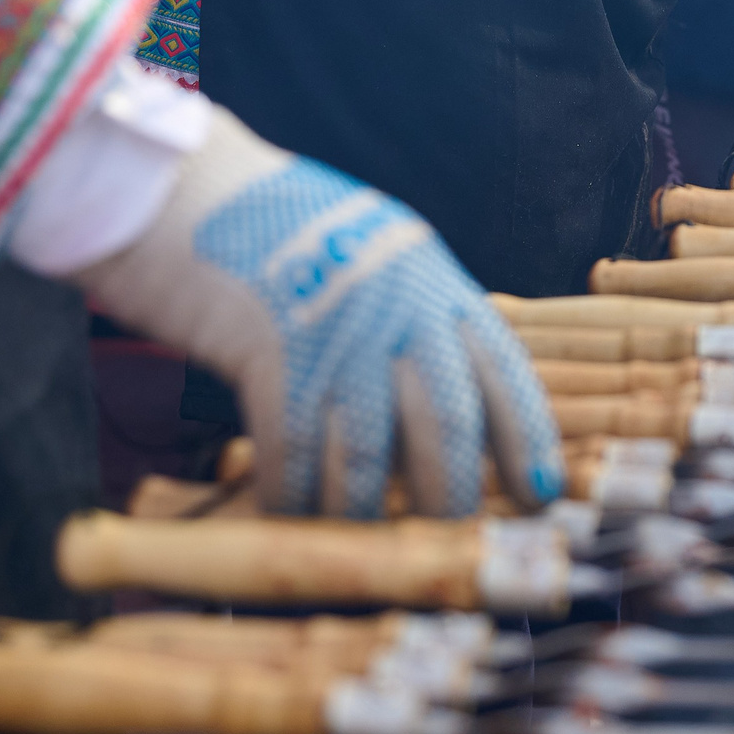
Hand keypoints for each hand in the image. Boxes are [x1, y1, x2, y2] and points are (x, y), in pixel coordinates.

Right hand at [74, 109, 562, 519]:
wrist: (189, 190)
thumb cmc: (286, 232)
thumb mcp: (380, 259)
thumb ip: (420, 323)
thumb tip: (453, 410)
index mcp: (436, 284)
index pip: (504, 373)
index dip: (529, 442)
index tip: (544, 498)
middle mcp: (400, 307)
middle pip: (447, 424)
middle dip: (450, 498)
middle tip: (445, 544)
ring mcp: (336, 330)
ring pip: (369, 452)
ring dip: (363, 513)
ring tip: (357, 544)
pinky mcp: (268, 354)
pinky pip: (294, 451)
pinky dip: (294, 496)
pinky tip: (289, 515)